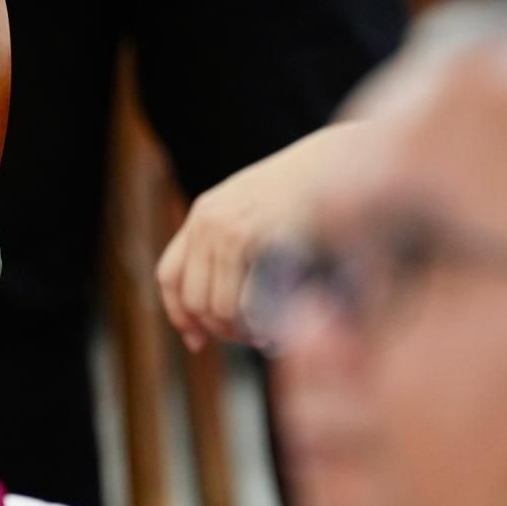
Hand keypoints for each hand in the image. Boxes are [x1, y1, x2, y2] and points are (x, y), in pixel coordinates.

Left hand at [155, 124, 351, 351]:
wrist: (338, 163)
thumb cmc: (306, 193)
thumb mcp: (255, 208)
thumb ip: (232, 244)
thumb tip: (218, 303)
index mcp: (204, 214)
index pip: (169, 276)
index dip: (179, 314)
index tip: (197, 342)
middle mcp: (210, 222)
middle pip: (194, 300)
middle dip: (219, 330)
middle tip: (249, 340)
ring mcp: (234, 230)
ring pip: (220, 308)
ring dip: (242, 333)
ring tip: (266, 339)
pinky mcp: (262, 240)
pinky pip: (249, 303)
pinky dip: (260, 328)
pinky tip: (275, 333)